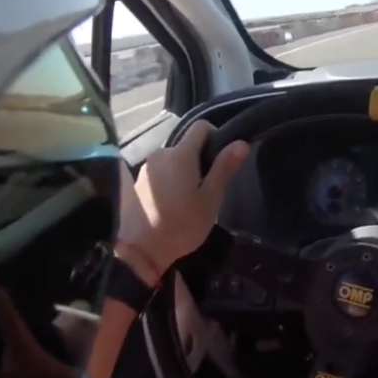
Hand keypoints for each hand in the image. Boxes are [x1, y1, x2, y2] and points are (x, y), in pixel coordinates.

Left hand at [117, 120, 248, 283]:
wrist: (140, 251)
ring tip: (191, 199)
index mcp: (180, 154)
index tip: (222, 161)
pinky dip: (171, 180)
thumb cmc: (182, 225)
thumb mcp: (210, 199)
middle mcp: (161, 154)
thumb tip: (240, 142)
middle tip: (209, 187)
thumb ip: (224, 168)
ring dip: (185, 171)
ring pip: (173, 160)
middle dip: (200, 159)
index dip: (216, 137)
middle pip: (187, 145)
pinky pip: (161, 172)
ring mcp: (146, 168)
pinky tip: (173, 204)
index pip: (201, 127)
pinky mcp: (137, 182)